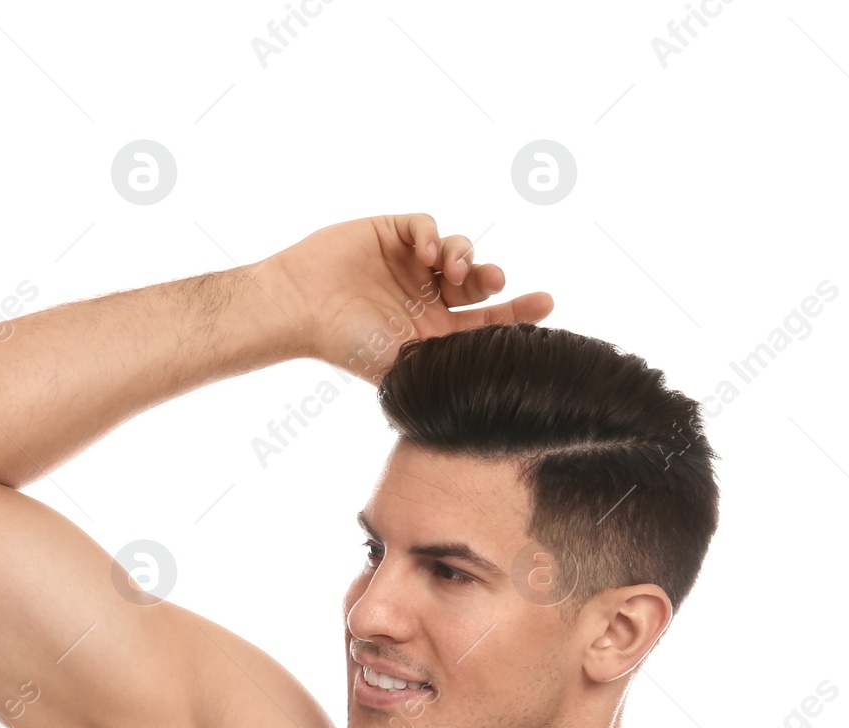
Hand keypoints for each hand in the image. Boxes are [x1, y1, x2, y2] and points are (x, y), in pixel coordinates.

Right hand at [252, 213, 553, 383]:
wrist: (301, 309)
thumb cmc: (347, 345)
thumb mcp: (405, 364)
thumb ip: (448, 364)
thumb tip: (497, 380)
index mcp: (433, 331)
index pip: (486, 321)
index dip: (519, 312)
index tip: (547, 304)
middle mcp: (426, 297)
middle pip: (478, 282)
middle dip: (491, 277)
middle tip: (496, 280)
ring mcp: (410, 263)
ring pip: (459, 249)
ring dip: (464, 255)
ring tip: (451, 269)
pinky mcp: (392, 233)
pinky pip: (427, 225)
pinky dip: (434, 233)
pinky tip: (427, 251)